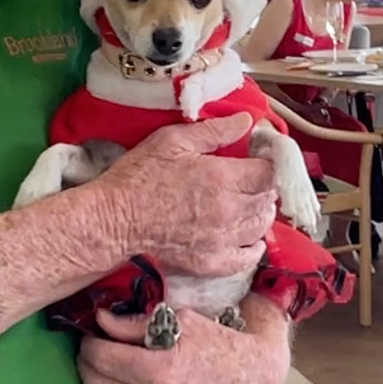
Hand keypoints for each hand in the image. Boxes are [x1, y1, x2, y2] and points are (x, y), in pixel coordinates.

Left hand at [79, 301, 289, 383]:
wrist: (254, 379)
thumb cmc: (220, 342)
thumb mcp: (181, 320)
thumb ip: (134, 324)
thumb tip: (99, 320)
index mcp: (162, 372)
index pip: (102, 359)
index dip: (91, 343)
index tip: (94, 334)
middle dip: (89, 364)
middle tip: (95, 350)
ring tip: (109, 370)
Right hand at [98, 113, 277, 278]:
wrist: (114, 220)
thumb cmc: (139, 177)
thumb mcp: (173, 141)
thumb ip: (214, 130)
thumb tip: (247, 121)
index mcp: (222, 178)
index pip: (268, 172)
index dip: (268, 163)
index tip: (260, 159)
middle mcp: (228, 211)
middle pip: (267, 199)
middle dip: (265, 186)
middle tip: (253, 179)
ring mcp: (221, 240)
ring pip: (261, 226)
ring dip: (261, 213)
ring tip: (251, 204)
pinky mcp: (211, 262)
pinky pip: (246, 258)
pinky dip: (253, 248)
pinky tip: (248, 237)